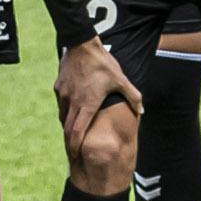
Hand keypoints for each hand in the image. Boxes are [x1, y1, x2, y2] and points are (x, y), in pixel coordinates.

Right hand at [54, 37, 141, 152]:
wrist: (82, 45)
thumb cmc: (103, 63)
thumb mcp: (120, 80)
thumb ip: (132, 97)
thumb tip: (142, 111)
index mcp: (87, 104)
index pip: (77, 132)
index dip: (75, 146)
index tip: (75, 155)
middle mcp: (73, 102)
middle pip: (67, 129)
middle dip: (70, 142)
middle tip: (73, 151)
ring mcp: (63, 94)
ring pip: (63, 116)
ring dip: (68, 126)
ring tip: (73, 133)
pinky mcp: (58, 87)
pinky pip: (61, 104)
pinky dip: (66, 111)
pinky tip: (73, 110)